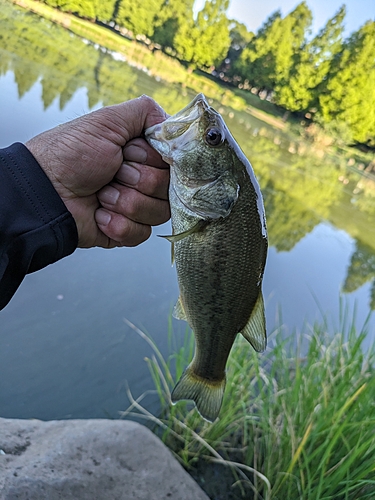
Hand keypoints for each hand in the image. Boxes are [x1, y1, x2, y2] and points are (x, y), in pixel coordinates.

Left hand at [26, 95, 169, 247]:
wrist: (46, 192)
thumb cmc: (70, 154)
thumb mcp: (108, 122)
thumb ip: (145, 112)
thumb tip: (174, 124)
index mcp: (142, 155)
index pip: (173, 162)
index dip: (151, 159)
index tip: (127, 153)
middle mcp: (143, 181)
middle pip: (169, 188)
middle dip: (136, 180)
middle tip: (111, 173)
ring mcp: (137, 207)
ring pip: (159, 213)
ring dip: (125, 202)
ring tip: (101, 194)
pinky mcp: (127, 231)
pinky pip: (142, 233)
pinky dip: (118, 223)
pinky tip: (99, 214)